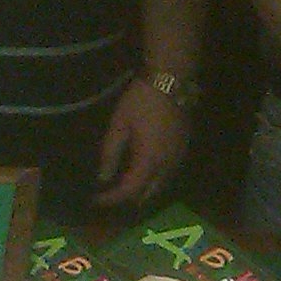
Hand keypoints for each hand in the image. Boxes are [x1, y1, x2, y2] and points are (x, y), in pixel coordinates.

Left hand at [93, 76, 189, 207]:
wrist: (171, 80)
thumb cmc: (141, 100)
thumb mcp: (119, 124)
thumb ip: (110, 153)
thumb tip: (103, 178)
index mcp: (149, 160)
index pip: (130, 190)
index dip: (112, 198)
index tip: (97, 199)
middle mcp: (167, 165)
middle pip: (148, 194)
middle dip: (128, 199)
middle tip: (110, 196)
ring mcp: (178, 158)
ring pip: (160, 186)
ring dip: (143, 191)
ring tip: (124, 188)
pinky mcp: (183, 149)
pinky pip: (168, 174)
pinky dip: (154, 180)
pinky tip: (143, 174)